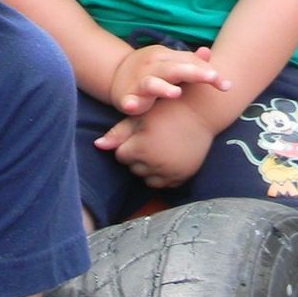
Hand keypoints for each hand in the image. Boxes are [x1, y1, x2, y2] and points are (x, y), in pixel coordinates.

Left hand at [95, 99, 216, 188]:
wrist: (200, 113)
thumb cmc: (165, 112)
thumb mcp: (138, 118)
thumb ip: (117, 134)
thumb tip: (97, 146)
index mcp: (141, 148)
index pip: (120, 156)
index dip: (128, 144)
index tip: (140, 133)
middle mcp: (155, 164)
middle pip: (133, 169)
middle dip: (138, 157)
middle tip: (153, 139)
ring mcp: (170, 172)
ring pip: (147, 179)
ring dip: (149, 169)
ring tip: (160, 149)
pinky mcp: (183, 177)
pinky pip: (165, 184)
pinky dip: (163, 175)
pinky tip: (168, 159)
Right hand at [109, 44, 229, 116]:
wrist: (116, 73)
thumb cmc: (152, 70)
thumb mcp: (170, 62)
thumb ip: (189, 61)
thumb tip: (208, 52)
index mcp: (164, 56)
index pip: (189, 62)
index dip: (208, 72)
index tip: (227, 85)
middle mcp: (151, 67)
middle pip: (174, 69)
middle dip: (194, 73)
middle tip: (212, 78)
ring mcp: (138, 82)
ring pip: (151, 83)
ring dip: (162, 88)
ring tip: (175, 93)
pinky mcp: (127, 97)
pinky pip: (128, 100)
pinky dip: (130, 103)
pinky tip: (133, 106)